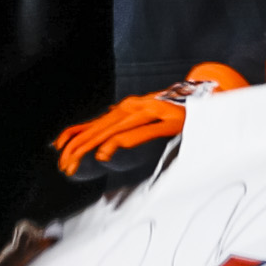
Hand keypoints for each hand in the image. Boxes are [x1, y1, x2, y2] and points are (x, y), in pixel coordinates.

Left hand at [52, 63, 244, 179]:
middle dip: (79, 148)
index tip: (60, 157)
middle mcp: (133, 107)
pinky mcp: (166, 120)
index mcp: (125, 109)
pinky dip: (124, 140)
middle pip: (99, 128)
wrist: (205, 99)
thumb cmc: (171, 114)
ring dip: (97, 144)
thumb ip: (122, 128)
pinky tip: (110, 150)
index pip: (93, 125)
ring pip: (116, 129)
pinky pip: (142, 131)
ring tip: (83, 159)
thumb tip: (98, 140)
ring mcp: (149, 111)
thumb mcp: (142, 120)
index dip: (74, 140)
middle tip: (66, 166)